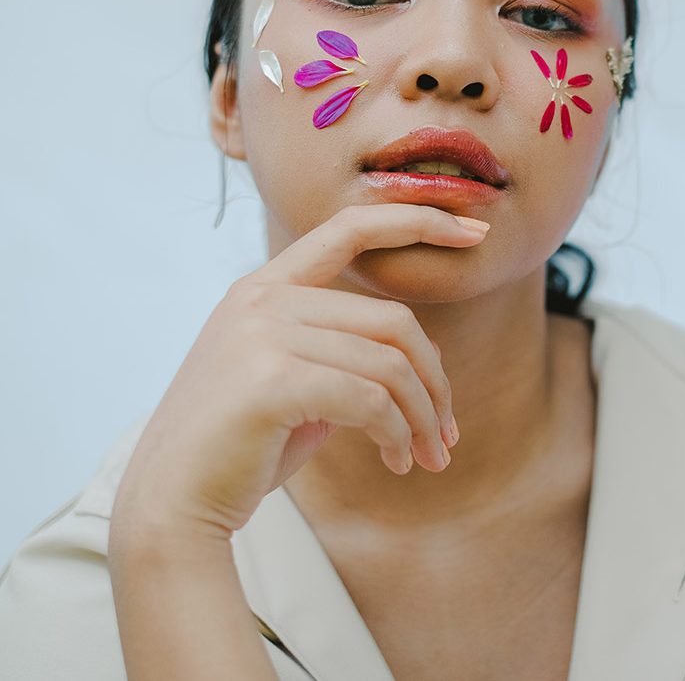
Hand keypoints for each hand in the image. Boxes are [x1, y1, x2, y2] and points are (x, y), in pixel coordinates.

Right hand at [109, 204, 489, 544]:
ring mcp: (263, 332)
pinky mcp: (270, 378)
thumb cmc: (243, 443)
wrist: (172, 502)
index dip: (417, 220)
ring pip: (390, 363)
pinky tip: (397, 462)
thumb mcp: (295, 379)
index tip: (474, 229)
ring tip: (427, 457)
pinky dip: (398, 434)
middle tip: (447, 433)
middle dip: (435, 381)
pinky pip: (371, 399)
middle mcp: (263, 297)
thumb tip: (426, 365)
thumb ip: (345, 353)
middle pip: (394, 320)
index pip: (351, 228)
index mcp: (267, 286)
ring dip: (423, 417)